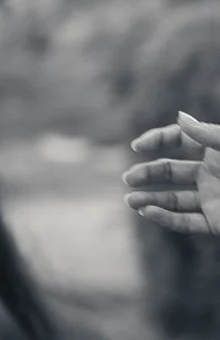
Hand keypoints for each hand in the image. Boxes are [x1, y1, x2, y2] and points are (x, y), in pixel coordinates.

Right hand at [126, 115, 219, 234]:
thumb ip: (206, 133)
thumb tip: (178, 117)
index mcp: (215, 149)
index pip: (178, 140)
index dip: (156, 140)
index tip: (137, 146)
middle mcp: (210, 173)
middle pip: (171, 171)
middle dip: (148, 173)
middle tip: (128, 178)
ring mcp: (212, 199)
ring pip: (174, 199)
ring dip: (150, 199)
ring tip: (129, 200)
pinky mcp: (215, 223)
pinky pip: (186, 222)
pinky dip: (165, 218)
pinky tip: (148, 212)